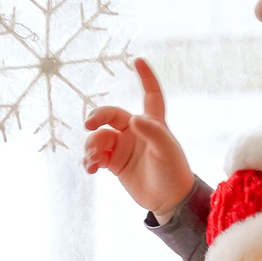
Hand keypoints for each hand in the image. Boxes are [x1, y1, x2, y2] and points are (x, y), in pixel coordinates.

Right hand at [83, 58, 197, 214]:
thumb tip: (133, 119)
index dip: (145, 77)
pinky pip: (95, 156)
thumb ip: (152, 132)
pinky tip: (90, 169)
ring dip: (91, 146)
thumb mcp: (166, 150)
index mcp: (152, 123)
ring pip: (98, 137)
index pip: (150, 94)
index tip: (137, 60)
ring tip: (94, 160)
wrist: (168, 200)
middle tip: (88, 124)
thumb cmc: (173, 172)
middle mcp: (135, 131)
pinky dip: (89, 160)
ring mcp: (123, 147)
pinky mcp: (114, 163)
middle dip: (97, 117)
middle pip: (111, 115)